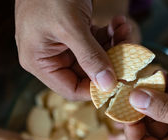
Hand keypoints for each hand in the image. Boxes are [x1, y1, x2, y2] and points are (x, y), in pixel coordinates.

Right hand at [15, 0, 131, 99]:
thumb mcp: (71, 27)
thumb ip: (90, 57)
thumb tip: (108, 85)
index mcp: (39, 62)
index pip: (70, 89)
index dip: (96, 89)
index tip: (120, 82)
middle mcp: (49, 58)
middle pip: (86, 74)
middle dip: (109, 62)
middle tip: (128, 51)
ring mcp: (61, 45)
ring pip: (94, 58)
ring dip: (113, 45)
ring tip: (124, 29)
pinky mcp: (72, 34)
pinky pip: (94, 42)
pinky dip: (108, 34)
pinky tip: (119, 23)